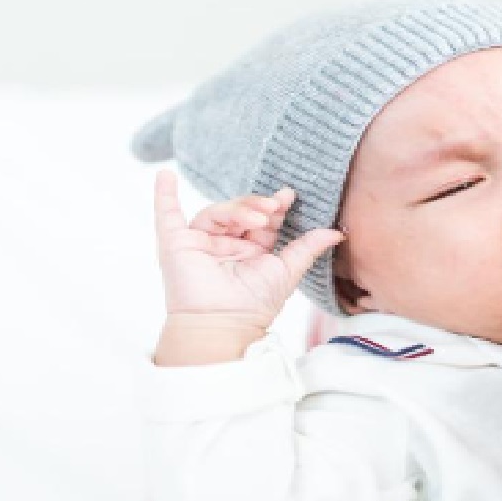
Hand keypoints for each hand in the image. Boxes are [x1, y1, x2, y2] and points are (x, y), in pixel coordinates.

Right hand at [153, 170, 342, 329]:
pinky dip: (163, 195)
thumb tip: (338, 231)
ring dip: (238, 209)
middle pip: (240, 212)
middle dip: (258, 205)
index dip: (274, 207)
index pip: (262, 220)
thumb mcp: (287, 271)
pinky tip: (164, 176)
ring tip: (259, 216)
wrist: (225, 324)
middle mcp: (225, 244)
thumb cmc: (255, 305)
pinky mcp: (176, 244)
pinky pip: (166, 215)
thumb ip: (308, 248)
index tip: (289, 196)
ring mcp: (200, 242)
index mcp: (250, 250)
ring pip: (217, 212)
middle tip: (276, 205)